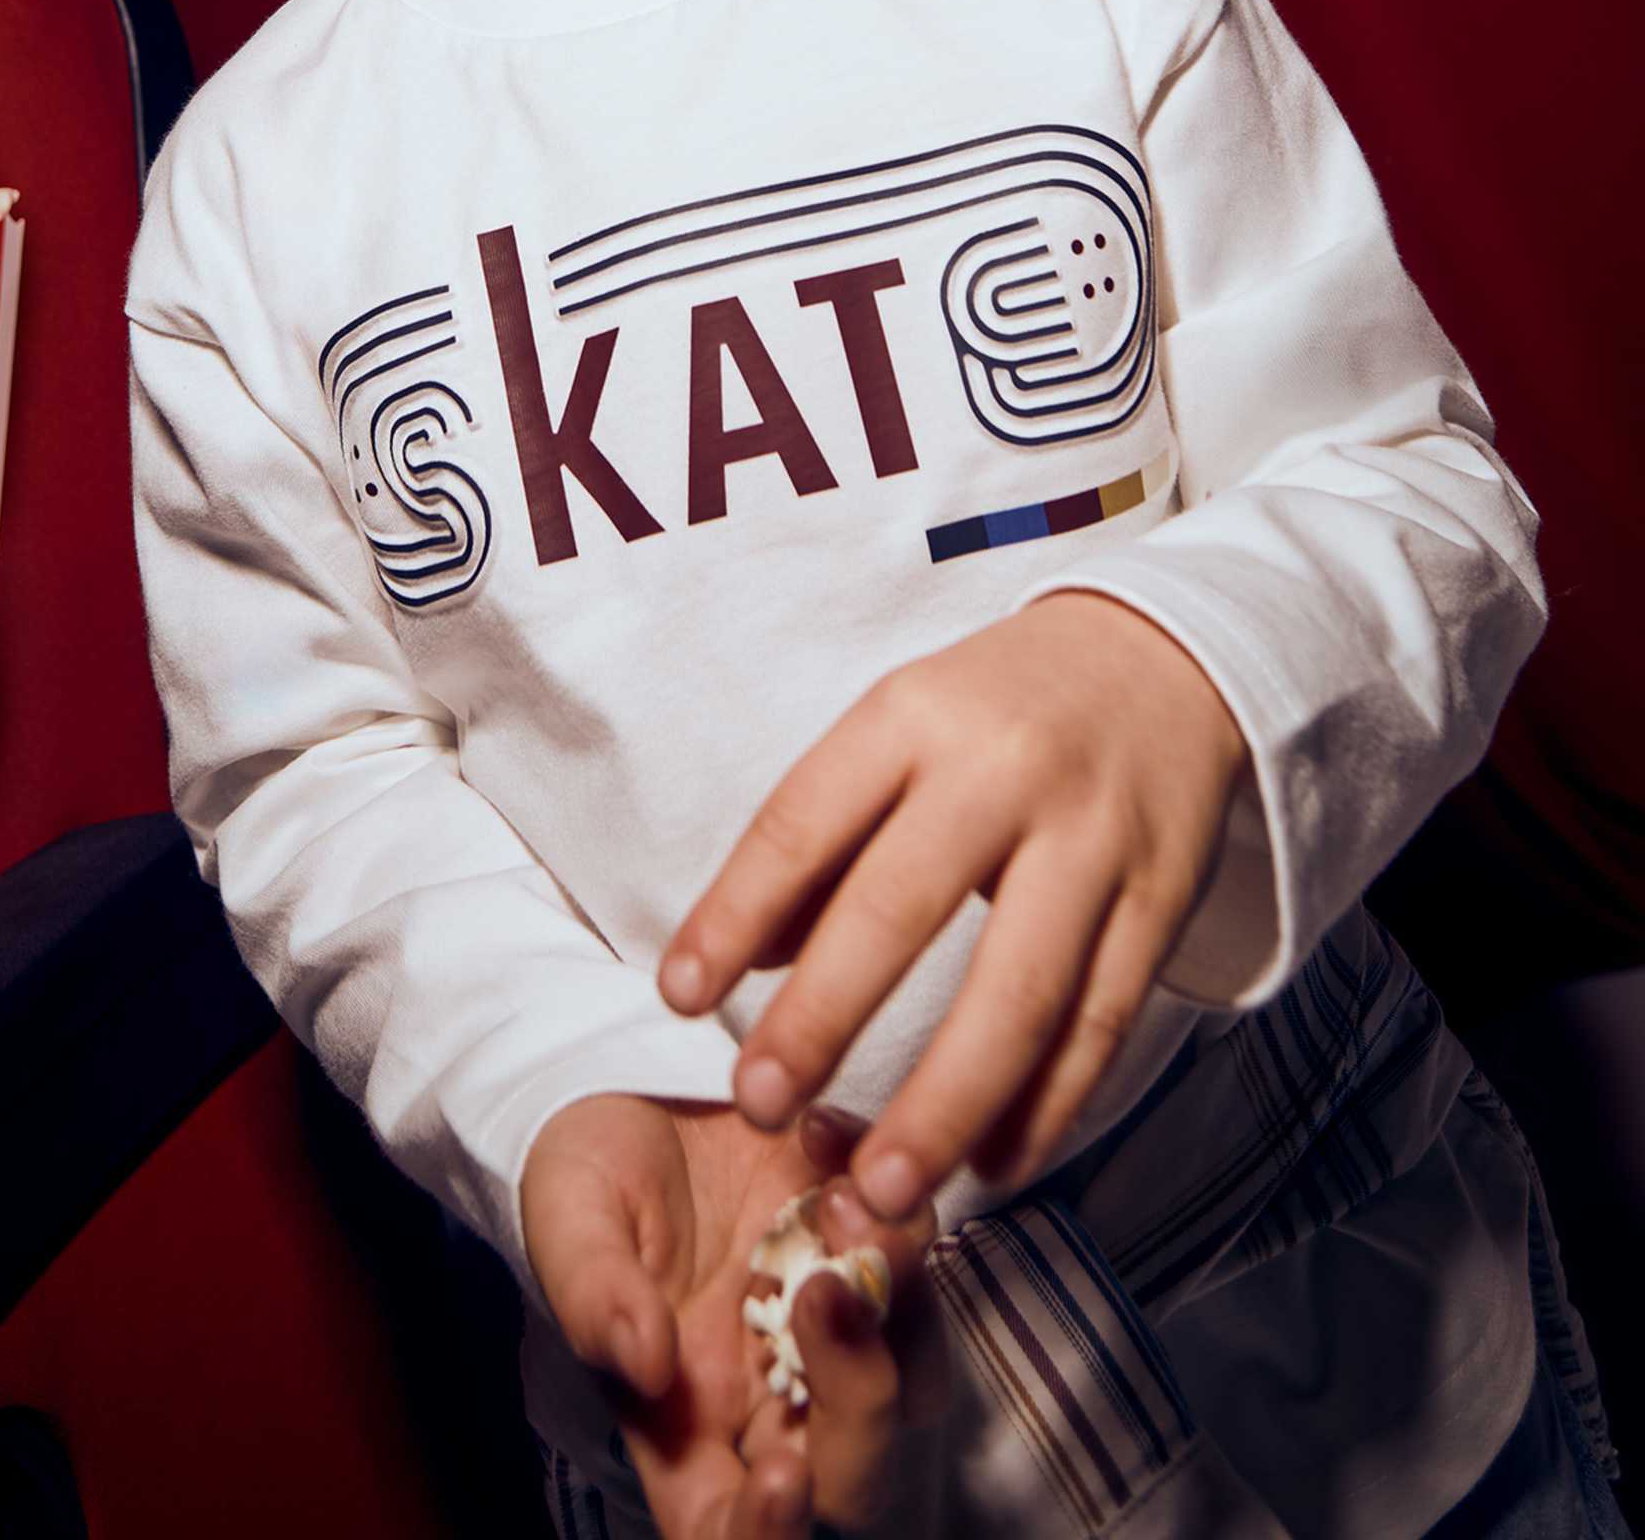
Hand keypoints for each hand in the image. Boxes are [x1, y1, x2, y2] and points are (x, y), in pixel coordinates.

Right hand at [521, 1092, 940, 1537]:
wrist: (636, 1078)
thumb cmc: (586, 1168)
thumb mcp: (569, 1218)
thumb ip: (595, 1295)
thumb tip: (644, 1365)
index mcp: (683, 1423)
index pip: (727, 1531)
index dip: (766, 1534)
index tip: (781, 1475)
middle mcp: (769, 1394)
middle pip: (854, 1473)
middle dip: (861, 1402)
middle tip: (826, 1292)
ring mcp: (828, 1325)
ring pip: (911, 1376)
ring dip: (898, 1304)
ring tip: (838, 1199)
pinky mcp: (868, 1248)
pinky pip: (916, 1259)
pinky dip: (894, 1213)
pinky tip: (825, 1139)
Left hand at [657, 592, 1250, 1221]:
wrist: (1166, 659)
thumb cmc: (999, 710)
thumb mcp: (901, 728)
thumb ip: (824, 838)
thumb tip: (742, 963)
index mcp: (914, 715)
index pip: (804, 821)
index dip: (734, 913)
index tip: (678, 998)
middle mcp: (1004, 770)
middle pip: (902, 908)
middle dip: (822, 1018)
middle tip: (760, 1108)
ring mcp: (1093, 838)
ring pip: (1017, 993)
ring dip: (944, 1104)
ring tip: (881, 1186)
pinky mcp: (1163, 899)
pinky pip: (1101, 1023)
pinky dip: (1046, 1108)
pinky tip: (994, 1164)